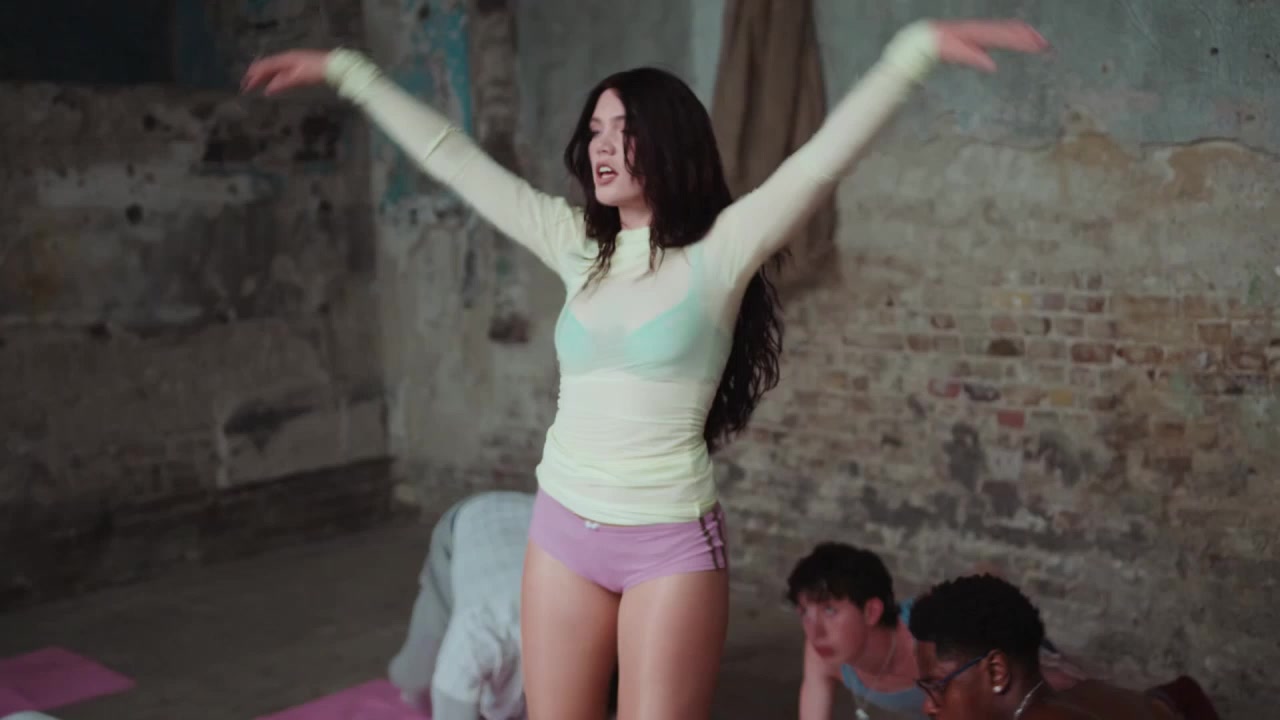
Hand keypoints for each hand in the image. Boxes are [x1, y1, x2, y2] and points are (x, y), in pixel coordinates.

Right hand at [240, 50, 330, 94]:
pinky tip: (272, 84)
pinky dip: (273, 78)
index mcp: (285, 59)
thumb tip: (268, 90)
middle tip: (245, 86)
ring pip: (274, 70)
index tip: (245, 84)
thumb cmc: (317, 71)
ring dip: (263, 77)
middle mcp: (286, 59)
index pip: (265, 66)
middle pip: (267, 67)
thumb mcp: (299, 78)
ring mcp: (293, 63)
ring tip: (254, 85)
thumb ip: (283, 82)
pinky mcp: (299, 68)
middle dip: (256, 76)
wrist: (334, 67)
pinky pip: (281, 72)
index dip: (254, 75)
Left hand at [933, 20, 1048, 71]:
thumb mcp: (954, 52)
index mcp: (980, 32)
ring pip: (1008, 30)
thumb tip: (993, 66)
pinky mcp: (981, 35)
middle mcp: (984, 29)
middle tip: (1048, 47)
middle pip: (1011, 31)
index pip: (1007, 36)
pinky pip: (1002, 32)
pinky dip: (1015, 36)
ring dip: (1025, 36)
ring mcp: (983, 30)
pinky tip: (1022, 41)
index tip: (1038, 47)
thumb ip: (972, 58)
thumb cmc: (940, 44)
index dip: (1023, 41)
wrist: (929, 35)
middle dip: (1029, 38)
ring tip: (1041, 44)